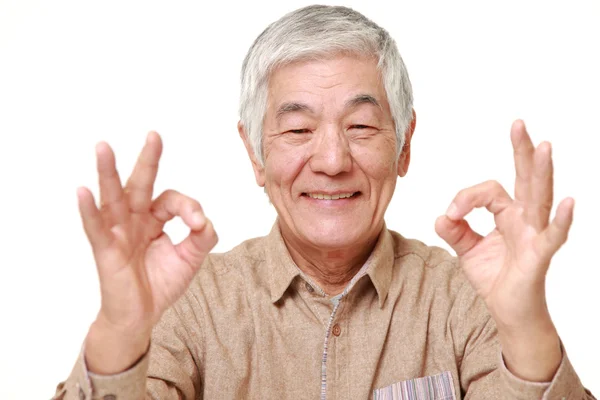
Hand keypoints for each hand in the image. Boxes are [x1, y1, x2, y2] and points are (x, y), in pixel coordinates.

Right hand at [78, 132, 217, 373]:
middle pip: (141, 185)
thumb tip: (205, 219)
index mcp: (154, 219)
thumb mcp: (191, 257)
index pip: (172, 200)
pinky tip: (83, 191)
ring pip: (113, 198)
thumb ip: (203, 236)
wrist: (141, 316)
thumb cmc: (161, 283)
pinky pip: (96, 228)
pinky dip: (89, 210)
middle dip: (148, 161)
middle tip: (155, 136)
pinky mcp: (106, 250)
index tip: (198, 222)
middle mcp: (135, 220)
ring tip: (104, 147)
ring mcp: (119, 232)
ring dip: (108, 173)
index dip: (188, 207)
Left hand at [435, 120, 572, 380]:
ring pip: (540, 198)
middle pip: (525, 178)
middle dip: (521, 151)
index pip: (488, 190)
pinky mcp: (539, 255)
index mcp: (507, 213)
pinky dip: (562, 220)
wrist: (507, 310)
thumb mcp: (468, 251)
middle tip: (518, 124)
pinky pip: (553, 235)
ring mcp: (534, 234)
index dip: (465, 198)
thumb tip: (441, 216)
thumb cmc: (495, 277)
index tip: (451, 214)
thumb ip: (455, 231)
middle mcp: (524, 218)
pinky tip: (568, 201)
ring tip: (543, 147)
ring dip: (541, 172)